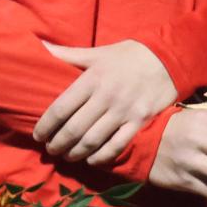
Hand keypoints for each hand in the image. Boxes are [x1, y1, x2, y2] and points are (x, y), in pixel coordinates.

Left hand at [34, 38, 176, 165]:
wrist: (168, 59)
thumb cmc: (128, 55)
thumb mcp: (97, 52)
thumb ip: (69, 54)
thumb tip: (42, 46)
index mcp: (91, 79)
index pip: (61, 108)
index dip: (46, 125)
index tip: (37, 135)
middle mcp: (106, 97)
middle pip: (74, 129)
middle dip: (58, 143)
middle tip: (50, 150)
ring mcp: (124, 112)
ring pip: (93, 140)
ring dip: (75, 153)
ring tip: (66, 156)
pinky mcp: (140, 122)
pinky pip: (117, 145)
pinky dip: (101, 156)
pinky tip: (91, 160)